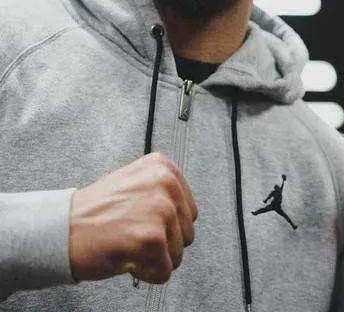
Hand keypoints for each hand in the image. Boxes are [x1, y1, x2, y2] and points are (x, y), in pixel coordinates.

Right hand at [69, 152, 197, 284]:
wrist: (59, 229)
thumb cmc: (94, 212)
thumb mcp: (135, 183)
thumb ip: (162, 192)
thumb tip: (183, 212)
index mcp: (163, 167)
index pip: (188, 210)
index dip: (165, 226)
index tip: (141, 222)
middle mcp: (166, 183)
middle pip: (186, 233)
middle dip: (162, 242)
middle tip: (131, 234)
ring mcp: (160, 210)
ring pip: (178, 254)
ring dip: (153, 257)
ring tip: (127, 242)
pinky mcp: (152, 238)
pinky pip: (164, 272)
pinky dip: (145, 273)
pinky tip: (125, 256)